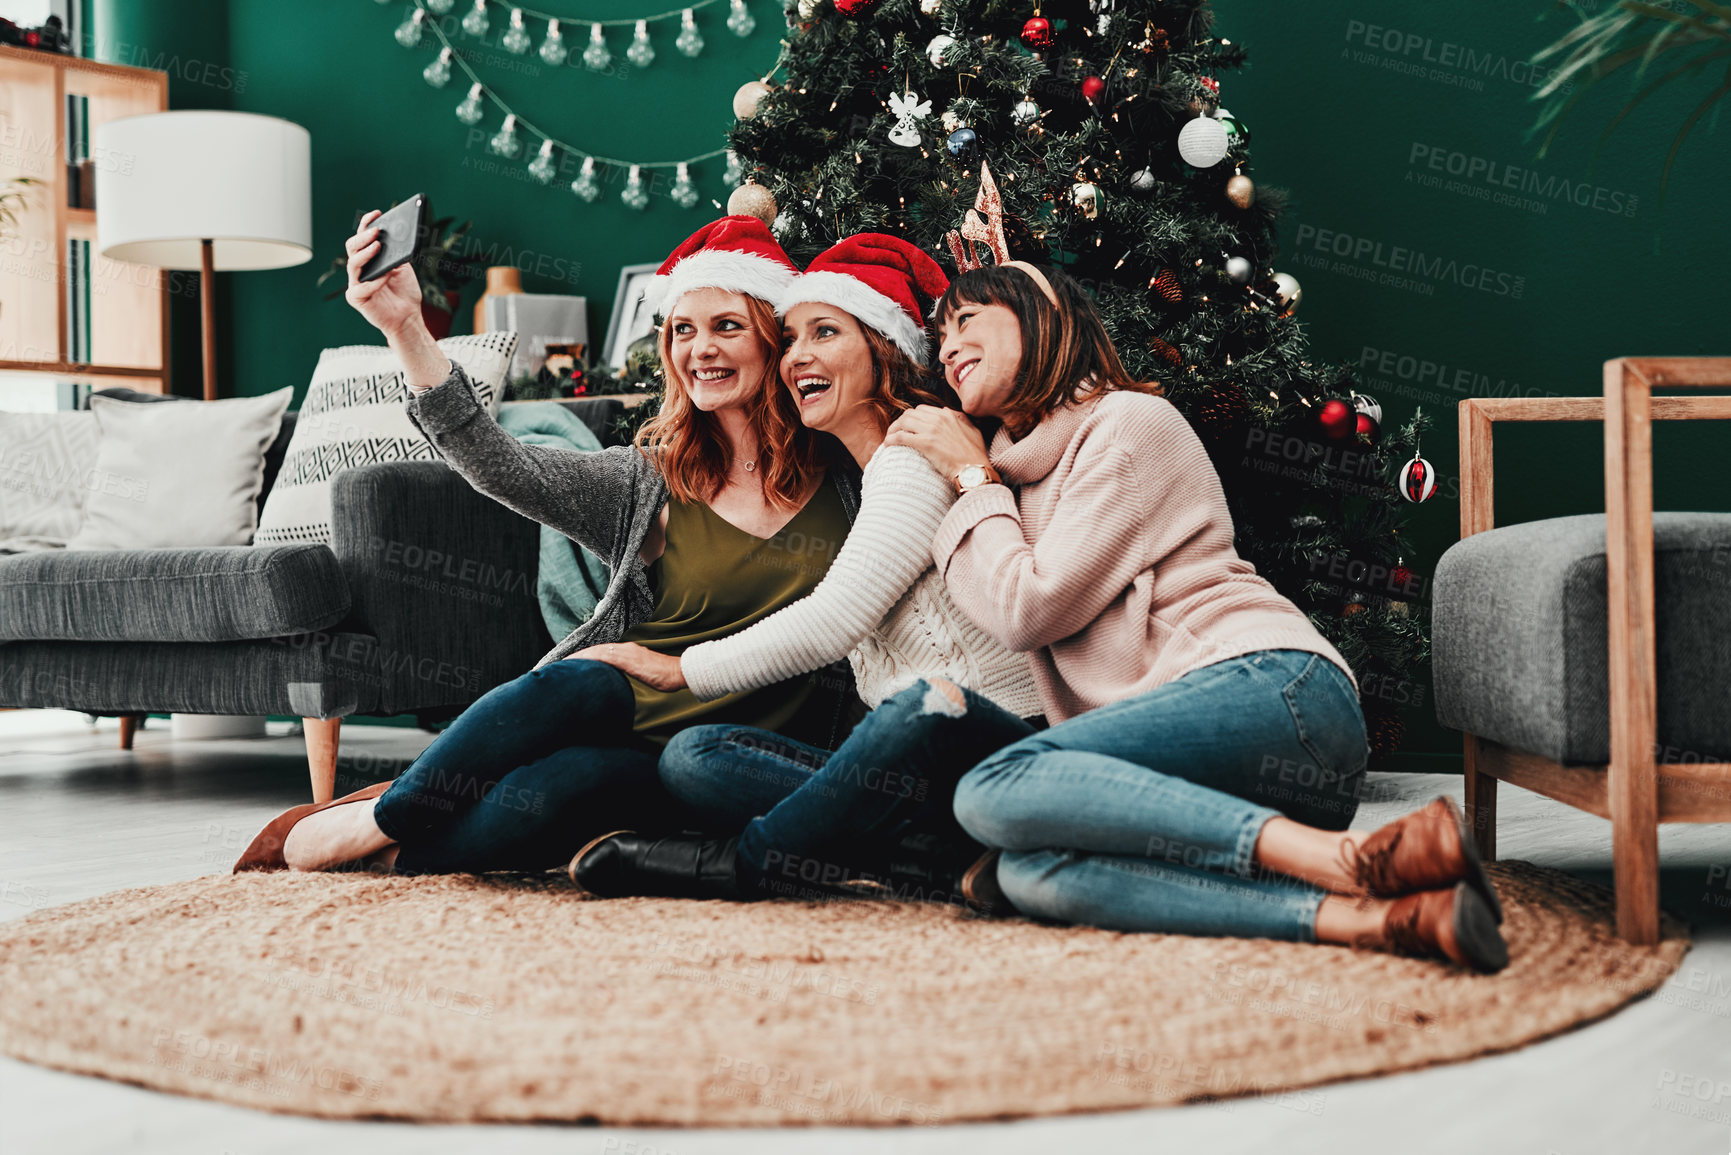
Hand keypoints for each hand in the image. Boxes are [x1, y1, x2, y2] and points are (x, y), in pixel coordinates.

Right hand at [344, 209, 426, 342]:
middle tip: (377, 231)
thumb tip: (397, 236)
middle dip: (363, 237)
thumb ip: (396, 253)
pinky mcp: (357, 299)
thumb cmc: (405, 292)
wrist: (409, 316)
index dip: (366, 224)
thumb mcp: (403, 267)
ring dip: (366, 254)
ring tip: (378, 246)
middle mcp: (359, 269)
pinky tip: (385, 276)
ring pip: (353, 264)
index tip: (377, 213)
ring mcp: (356, 284)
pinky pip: (361, 288)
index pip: (362, 238)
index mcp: (368, 259)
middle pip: (352, 247)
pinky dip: (374, 281)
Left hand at [566, 642, 687, 691]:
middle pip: (596, 650)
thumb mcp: (645, 673)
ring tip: (563, 664)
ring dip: (579, 657)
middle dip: (577, 656)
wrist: (680, 671)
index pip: (602, 652)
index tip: (571, 663)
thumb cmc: (666, 676)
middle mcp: (625, 648)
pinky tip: (579, 663)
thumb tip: (620, 681)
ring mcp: (627, 652)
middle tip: (560, 663)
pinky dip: (590, 659)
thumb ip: (632, 673)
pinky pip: (605, 657)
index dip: (586, 656)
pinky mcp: (629, 659)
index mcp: (629, 651)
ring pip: (597, 651)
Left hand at [884, 405, 991, 484]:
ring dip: (893, 429)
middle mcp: (939, 419)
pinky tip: (888, 444)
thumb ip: (961, 420)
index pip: (922, 409)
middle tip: (896, 432)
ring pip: (903, 422)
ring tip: (890, 438)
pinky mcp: (925, 443)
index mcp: (949, 415)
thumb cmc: (975, 456)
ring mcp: (932, 430)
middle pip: (910, 414)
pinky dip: (891, 439)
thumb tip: (951, 413)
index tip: (908, 426)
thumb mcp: (973, 431)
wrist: (974, 471)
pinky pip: (902, 436)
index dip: (912, 418)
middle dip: (900, 422)